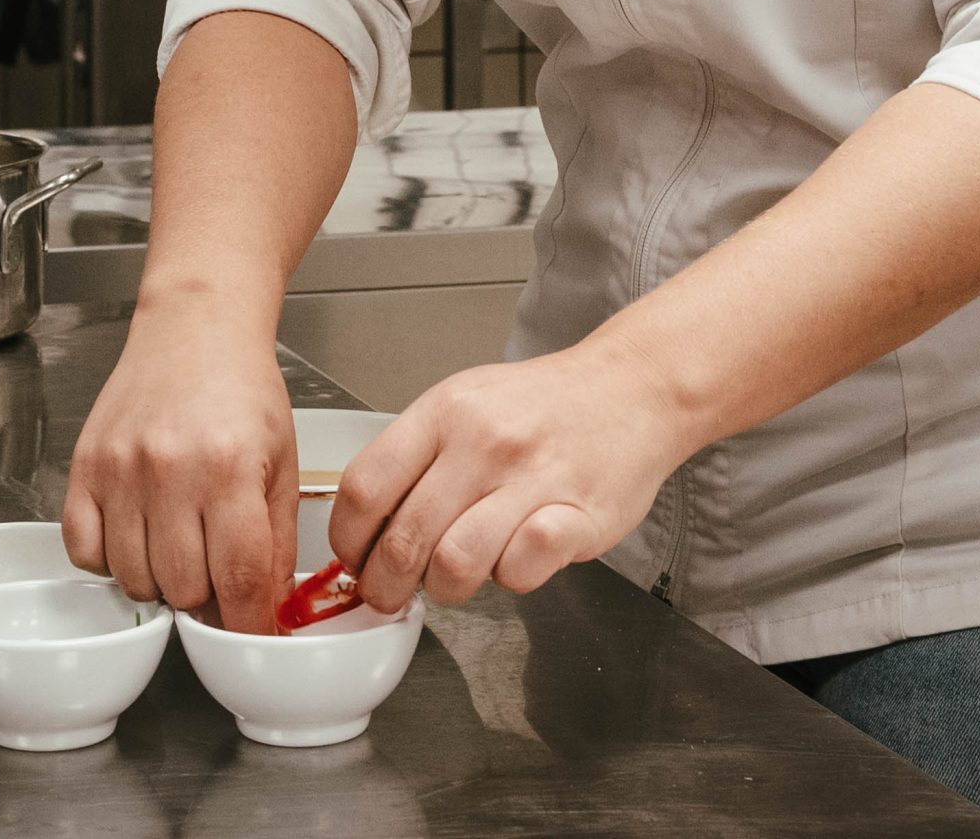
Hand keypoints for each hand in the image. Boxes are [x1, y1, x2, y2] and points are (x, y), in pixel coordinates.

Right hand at [63, 300, 297, 633]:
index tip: (252, 635)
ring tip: (180, 542)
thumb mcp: (282, 461)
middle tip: (217, 570)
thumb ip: (276, 542)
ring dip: (160, 579)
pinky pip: (85, 553)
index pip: (239, 581)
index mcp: (230, 469)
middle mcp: (170, 471)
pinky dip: (110, 560)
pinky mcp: (84, 468)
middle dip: (207, 596)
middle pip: (183, 589)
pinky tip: (138, 533)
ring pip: (133, 580)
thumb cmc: (243, 390)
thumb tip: (268, 612)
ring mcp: (120, 471)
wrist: (195, 329)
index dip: (248, 624)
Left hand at [328, 345, 691, 615]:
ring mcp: (533, 477)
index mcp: (445, 412)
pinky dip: (511, 578)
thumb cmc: (543, 405)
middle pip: (403, 540)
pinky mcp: (579, 514)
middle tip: (393, 593)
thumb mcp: (466, 402)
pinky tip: (516, 557)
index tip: (354, 561)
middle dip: (386, 586)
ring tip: (457, 576)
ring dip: (446, 589)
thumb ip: (416, 458)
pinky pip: (522, 571)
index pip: (364, 488)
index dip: (347, 542)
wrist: (633, 387)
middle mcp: (484, 441)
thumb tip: (362, 528)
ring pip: (455, 565)